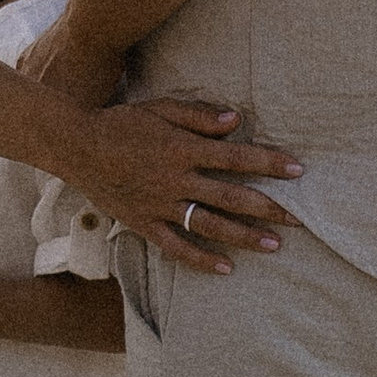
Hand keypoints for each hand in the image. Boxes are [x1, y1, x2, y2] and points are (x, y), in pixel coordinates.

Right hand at [40, 90, 300, 274]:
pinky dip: (201, 259)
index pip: (237, 158)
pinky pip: (176, 246)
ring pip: (210, 225)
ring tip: (274, 245)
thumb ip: (198, 116)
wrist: (75, 146)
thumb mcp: (160, 108)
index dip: (270, 163)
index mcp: (183, 148)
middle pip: (232, 196)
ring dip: (245, 236)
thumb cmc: (120, 122)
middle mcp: (175, 179)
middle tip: (302, 218)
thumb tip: (237, 122)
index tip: (298, 170)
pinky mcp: (143, 223)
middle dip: (270, 207)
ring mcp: (160, 205)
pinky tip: (226, 268)